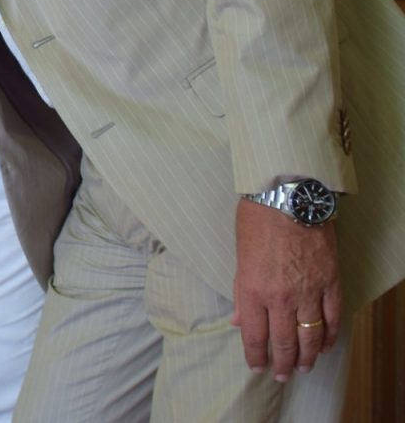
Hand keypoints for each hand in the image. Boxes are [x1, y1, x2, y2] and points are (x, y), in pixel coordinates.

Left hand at [231, 199, 340, 381]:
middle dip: (283, 364)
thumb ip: (241, 293)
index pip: (255, 335)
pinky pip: (333, 317)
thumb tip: (239, 321)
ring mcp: (309, 291)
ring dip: (308, 356)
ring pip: (311, 336)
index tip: (257, 367)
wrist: (289, 197)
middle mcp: (281, 296)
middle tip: (283, 376)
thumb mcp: (239, 256)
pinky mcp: (330, 282)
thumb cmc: (257, 220)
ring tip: (304, 368)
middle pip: (284, 342)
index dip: (255, 356)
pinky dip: (330, 335)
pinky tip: (326, 346)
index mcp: (253, 289)